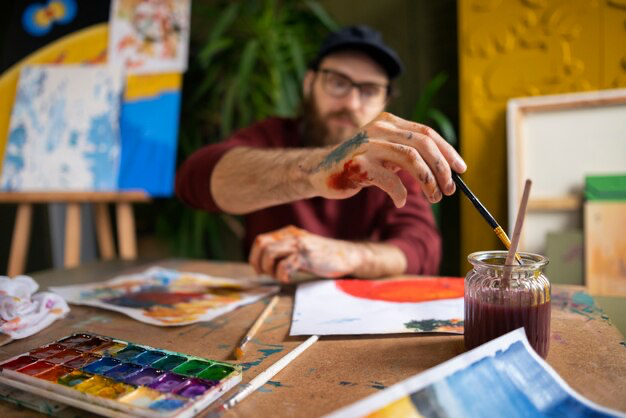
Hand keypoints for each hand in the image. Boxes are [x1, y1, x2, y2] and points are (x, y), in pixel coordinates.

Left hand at [249, 226, 361, 282]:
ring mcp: (299, 245)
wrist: (346, 255)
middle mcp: (291, 236)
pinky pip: (285, 265)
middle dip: (258, 262)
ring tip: (279, 277)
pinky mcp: (306, 256)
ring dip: (269, 269)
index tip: (258, 269)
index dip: (254, 256)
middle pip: (262, 245)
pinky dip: (282, 275)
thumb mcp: (300, 248)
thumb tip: (264, 263)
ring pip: (270, 253)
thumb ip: (284, 250)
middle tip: (264, 274)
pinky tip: (289, 279)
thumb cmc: (322, 255)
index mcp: (288, 233)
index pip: (261, 240)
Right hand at [308, 112, 466, 205]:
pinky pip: (390, 179)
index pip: (427, 133)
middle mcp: (379, 129)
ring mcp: (367, 145)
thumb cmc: (358, 164)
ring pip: (411, 159)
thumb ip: (408, 154)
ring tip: (433, 197)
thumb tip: (445, 169)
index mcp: (389, 123)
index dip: (447, 151)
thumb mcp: (385, 153)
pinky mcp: (358, 164)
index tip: (461, 170)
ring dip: (428, 181)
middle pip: (423, 144)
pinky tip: (400, 201)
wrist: (320, 170)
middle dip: (441, 169)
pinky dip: (400, 193)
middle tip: (448, 189)